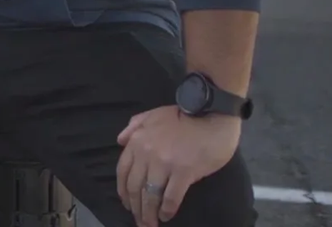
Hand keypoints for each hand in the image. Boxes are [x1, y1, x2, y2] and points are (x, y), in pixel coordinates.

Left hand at [115, 105, 241, 225]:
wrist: (212, 114)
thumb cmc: (184, 115)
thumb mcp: (152, 114)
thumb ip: (133, 126)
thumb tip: (119, 141)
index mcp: (137, 141)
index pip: (123, 172)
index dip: (123, 191)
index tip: (127, 204)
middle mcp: (146, 154)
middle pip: (135, 187)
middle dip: (135, 208)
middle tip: (139, 221)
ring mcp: (165, 163)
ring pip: (150, 195)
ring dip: (148, 213)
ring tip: (150, 224)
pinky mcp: (184, 172)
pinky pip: (171, 196)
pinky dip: (167, 209)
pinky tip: (166, 216)